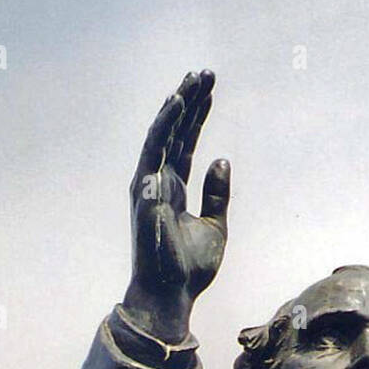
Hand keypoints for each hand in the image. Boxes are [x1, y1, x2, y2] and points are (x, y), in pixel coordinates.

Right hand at [123, 70, 229, 342]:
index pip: (185, 142)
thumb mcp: (215, 225)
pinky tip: (178, 104)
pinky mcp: (145, 195)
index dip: (197, 115)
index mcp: (174, 188)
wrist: (173, 294)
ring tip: (193, 82)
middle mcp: (159, 182)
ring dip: (176, 108)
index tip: (209, 89)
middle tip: (204, 73)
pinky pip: (153, 155)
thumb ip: (217, 192)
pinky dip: (165, 129)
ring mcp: (149, 186)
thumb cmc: (190, 267)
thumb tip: (222, 159)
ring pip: (163, 137)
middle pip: (174, 133)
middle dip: (189, 102)